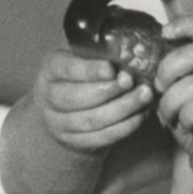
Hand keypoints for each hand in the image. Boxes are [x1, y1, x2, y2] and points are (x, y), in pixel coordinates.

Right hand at [33, 48, 154, 153]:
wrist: (64, 106)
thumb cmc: (81, 72)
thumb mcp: (83, 56)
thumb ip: (100, 54)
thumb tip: (129, 51)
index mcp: (50, 69)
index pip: (67, 69)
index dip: (89, 70)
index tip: (112, 69)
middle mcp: (48, 98)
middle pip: (77, 98)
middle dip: (110, 91)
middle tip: (135, 82)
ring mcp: (57, 123)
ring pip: (91, 120)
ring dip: (122, 109)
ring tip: (144, 97)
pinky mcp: (72, 142)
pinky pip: (99, 138)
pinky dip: (123, 128)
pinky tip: (139, 115)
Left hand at [155, 13, 192, 174]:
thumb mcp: (181, 94)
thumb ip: (172, 74)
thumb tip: (146, 60)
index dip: (186, 24)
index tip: (165, 33)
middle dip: (170, 68)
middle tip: (161, 88)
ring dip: (172, 101)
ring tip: (169, 117)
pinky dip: (188, 117)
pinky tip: (187, 126)